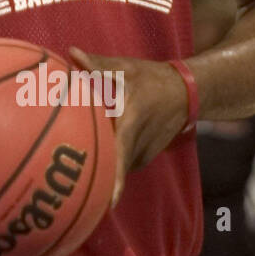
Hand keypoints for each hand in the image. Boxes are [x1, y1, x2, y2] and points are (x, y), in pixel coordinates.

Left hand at [69, 48, 189, 207]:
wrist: (185, 93)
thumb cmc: (150, 78)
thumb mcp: (125, 67)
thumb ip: (97, 65)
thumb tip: (72, 53)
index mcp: (132, 121)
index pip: (121, 153)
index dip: (115, 180)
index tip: (106, 202)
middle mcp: (139, 143)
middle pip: (112, 164)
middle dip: (93, 175)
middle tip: (69, 185)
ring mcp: (143, 153)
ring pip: (115, 164)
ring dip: (99, 163)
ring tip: (76, 158)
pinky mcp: (143, 157)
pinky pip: (120, 161)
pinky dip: (108, 158)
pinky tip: (94, 149)